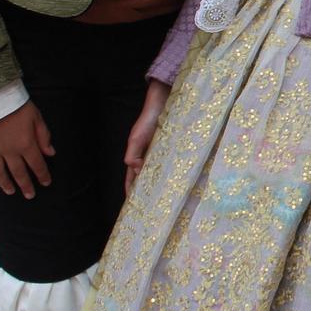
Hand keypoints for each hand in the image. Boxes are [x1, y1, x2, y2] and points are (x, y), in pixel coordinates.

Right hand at [0, 101, 54, 197]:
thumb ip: (44, 136)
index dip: (42, 175)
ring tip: (9, 191)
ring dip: (4, 183)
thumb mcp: (36, 116)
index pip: (37, 165)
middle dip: (25, 185)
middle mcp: (9, 151)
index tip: (45, 183)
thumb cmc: (16, 104)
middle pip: (18, 173)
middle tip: (30, 195)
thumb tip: (50, 153)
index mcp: (25, 145)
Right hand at [123, 79, 169, 195]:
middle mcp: (149, 156)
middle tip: (153, 206)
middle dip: (148, 190)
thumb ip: (133, 155)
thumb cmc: (147, 121)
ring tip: (167, 196)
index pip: (131, 178)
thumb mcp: (136, 139)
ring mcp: (162, 153)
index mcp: (137, 155)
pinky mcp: (174, 149)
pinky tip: (180, 179)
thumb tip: (137, 171)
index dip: (130, 190)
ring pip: (161, 172)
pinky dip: (174, 171)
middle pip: (147, 177)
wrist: (163, 104)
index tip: (132, 205)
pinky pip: (173, 163)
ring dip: (163, 182)